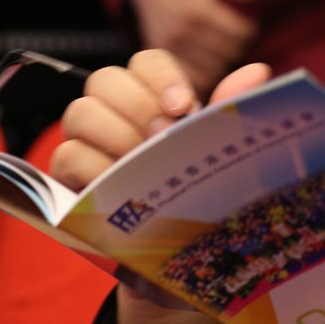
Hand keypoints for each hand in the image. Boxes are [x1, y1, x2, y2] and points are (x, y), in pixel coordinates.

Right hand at [53, 49, 271, 323]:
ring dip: (115, 135)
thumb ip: (229, 112)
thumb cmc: (202, 199)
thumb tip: (257, 70)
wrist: (182, 261)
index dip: (161, 76)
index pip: (146, 62)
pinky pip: (67, 155)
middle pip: (105, 80)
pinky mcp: (69, 179)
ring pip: (80, 112)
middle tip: (163, 138)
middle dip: (136, 105)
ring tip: (144, 163)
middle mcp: (118, 115)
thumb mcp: (218, 159)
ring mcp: (88, 144)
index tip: (183, 107)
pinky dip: (94, 168)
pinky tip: (120, 188)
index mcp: (158, 101)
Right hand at [127, 0, 265, 95]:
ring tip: (225, 48)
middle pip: (227, 53)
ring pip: (213, 69)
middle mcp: (182, 31)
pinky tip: (210, 62)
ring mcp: (171, 47)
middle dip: (237, 46)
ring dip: (223, 61)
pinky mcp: (163, 58)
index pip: (237, 33)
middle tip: (239, 39)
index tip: (249, 27)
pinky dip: (206, 74)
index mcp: (197, 9)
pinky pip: (193, 78)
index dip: (248, 31)